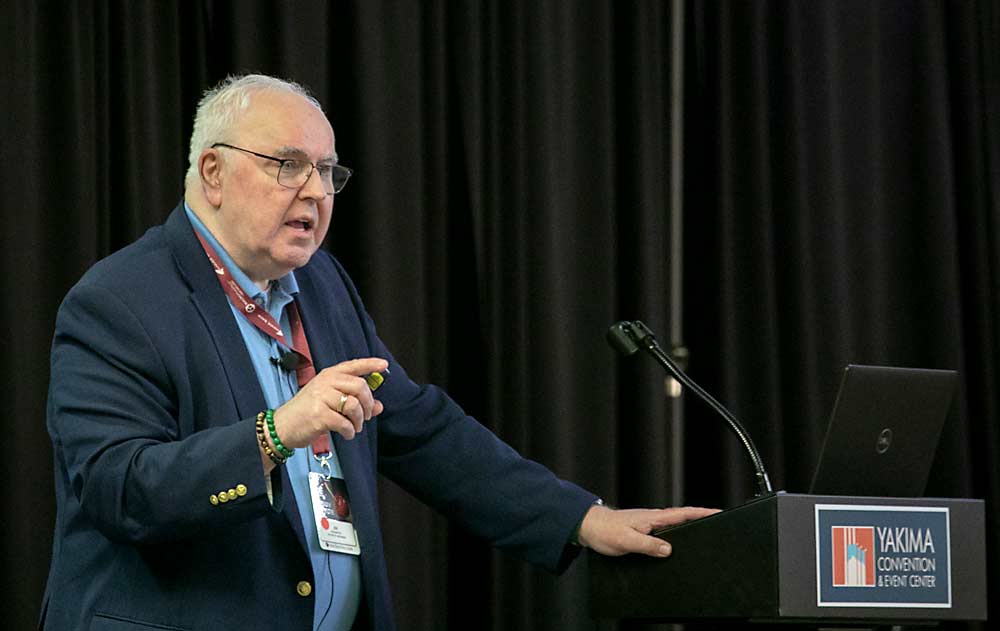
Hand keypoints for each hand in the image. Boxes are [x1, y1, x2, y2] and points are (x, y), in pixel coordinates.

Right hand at [272, 357, 387, 444]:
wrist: (282, 426)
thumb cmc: (307, 412)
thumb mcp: (330, 401)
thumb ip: (354, 401)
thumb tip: (378, 406)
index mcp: (329, 375)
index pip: (353, 365)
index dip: (370, 364)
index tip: (384, 365)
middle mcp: (325, 382)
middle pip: (359, 386)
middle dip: (368, 404)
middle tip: (366, 416)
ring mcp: (321, 397)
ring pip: (354, 405)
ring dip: (359, 421)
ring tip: (354, 427)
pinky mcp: (319, 414)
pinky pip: (345, 422)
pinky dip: (350, 431)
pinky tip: (346, 433)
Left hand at [577, 505, 719, 557]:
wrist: (588, 527)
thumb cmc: (605, 531)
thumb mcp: (627, 540)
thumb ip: (648, 545)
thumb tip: (668, 550)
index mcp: (653, 518)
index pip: (682, 514)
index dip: (701, 513)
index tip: (718, 511)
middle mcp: (652, 520)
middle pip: (682, 519)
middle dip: (700, 519)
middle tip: (717, 523)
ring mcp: (648, 525)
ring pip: (673, 527)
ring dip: (686, 529)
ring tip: (701, 535)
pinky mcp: (642, 531)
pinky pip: (663, 534)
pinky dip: (673, 537)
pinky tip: (674, 546)